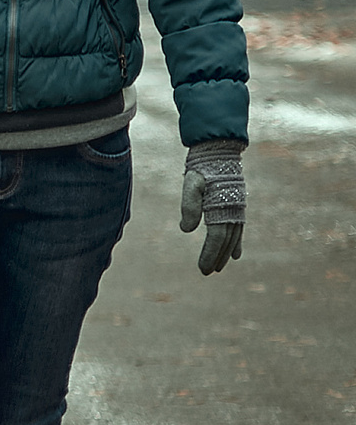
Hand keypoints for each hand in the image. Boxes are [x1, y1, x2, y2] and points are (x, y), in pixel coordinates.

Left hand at [178, 139, 245, 274]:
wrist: (217, 152)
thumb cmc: (201, 168)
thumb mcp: (191, 184)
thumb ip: (189, 206)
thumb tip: (186, 230)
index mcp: (221, 207)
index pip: (216, 238)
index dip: (210, 254)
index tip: (203, 269)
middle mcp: (232, 210)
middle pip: (225, 240)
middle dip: (216, 257)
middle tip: (207, 272)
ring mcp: (236, 208)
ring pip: (233, 236)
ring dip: (225, 252)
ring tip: (219, 266)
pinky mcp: (235, 205)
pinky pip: (237, 228)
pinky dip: (236, 242)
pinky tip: (235, 254)